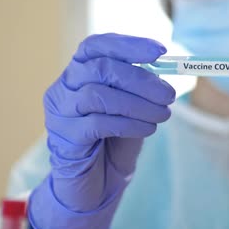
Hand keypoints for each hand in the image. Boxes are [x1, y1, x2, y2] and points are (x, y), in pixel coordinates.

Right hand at [28, 33, 175, 228]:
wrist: (94, 184)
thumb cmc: (113, 140)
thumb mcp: (130, 107)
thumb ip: (140, 86)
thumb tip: (167, 68)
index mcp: (78, 72)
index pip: (96, 45)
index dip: (128, 44)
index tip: (160, 51)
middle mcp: (63, 87)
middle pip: (100, 68)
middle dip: (141, 79)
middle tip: (169, 94)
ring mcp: (59, 113)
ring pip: (97, 95)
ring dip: (137, 104)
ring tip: (162, 115)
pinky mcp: (64, 138)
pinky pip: (97, 123)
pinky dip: (128, 124)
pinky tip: (147, 130)